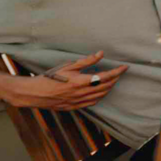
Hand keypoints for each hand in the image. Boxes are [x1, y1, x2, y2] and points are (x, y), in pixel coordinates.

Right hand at [4, 51, 127, 109]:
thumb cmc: (51, 77)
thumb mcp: (68, 66)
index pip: (106, 77)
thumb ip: (86, 61)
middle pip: (106, 87)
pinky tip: (100, 92)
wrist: (35, 93)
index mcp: (81, 82)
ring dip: (109, 88)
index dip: (117, 72)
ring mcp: (79, 101)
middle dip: (115, 79)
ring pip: (100, 96)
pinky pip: (92, 103)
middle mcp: (82, 93)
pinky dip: (100, 97)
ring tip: (112, 80)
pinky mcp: (74, 106)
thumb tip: (101, 54)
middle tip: (119, 72)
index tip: (125, 67)